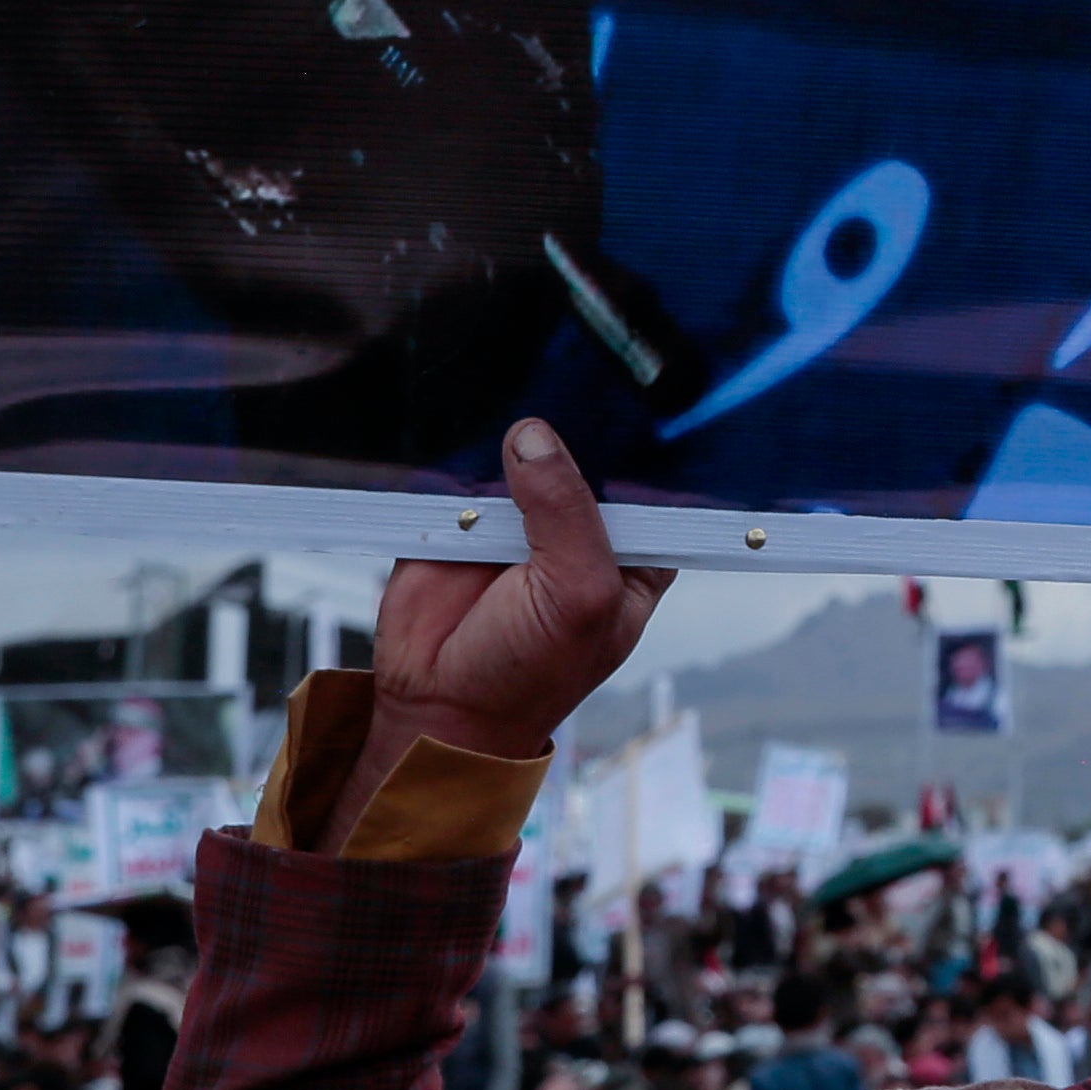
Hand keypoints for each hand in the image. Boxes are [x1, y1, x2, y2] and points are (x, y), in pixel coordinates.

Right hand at [329, 421, 670, 850]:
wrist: (437, 709)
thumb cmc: (528, 673)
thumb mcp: (578, 593)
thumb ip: (566, 513)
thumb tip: (534, 439)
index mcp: (633, 550)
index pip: (653, 482)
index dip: (650, 446)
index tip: (647, 392)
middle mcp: (581, 530)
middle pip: (589, 458)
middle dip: (581, 426)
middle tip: (579, 380)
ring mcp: (521, 520)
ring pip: (527, 456)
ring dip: (518, 437)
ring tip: (521, 400)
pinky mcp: (464, 518)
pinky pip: (465, 471)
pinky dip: (463, 455)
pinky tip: (470, 427)